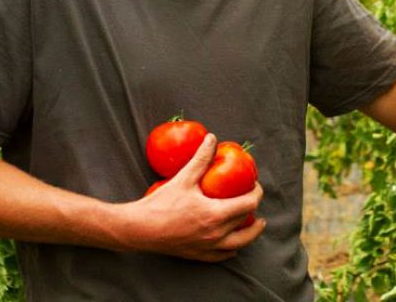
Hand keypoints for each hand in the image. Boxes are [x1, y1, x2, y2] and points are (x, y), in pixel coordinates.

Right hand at [123, 134, 263, 261]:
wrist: (139, 229)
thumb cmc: (162, 203)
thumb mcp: (185, 177)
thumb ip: (201, 157)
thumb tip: (212, 138)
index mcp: (215, 215)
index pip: (248, 204)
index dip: (257, 193)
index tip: (255, 184)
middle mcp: (215, 235)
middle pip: (246, 225)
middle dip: (254, 210)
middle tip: (254, 198)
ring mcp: (207, 248)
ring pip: (238, 245)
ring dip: (249, 233)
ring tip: (255, 223)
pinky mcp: (197, 256)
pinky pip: (221, 256)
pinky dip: (232, 249)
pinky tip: (233, 244)